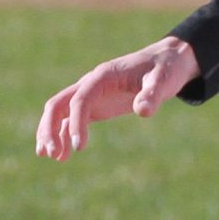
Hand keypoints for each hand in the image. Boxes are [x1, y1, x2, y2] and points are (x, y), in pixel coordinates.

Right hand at [35, 36, 199, 160]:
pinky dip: (64, 135)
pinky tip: (63, 156)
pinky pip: (72, 119)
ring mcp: (92, 94)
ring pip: (60, 112)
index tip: (79, 147)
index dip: (76, 122)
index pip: (81, 100)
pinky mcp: (97, 104)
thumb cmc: (165, 69)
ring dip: (52, 133)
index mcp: (103, 76)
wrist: (168, 61)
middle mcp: (91, 83)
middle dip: (50, 128)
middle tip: (51, 153)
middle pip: (58, 104)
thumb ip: (153, 94)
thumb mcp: (164, 80)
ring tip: (54, 158)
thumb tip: (143, 112)